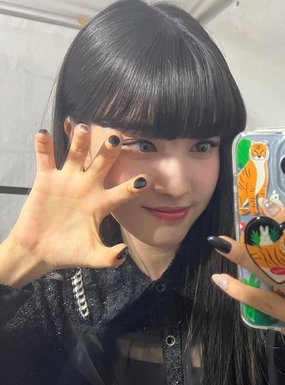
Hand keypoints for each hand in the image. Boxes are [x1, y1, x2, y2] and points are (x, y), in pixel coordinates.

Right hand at [7, 126, 146, 276]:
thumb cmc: (68, 253)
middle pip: (102, 164)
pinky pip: (46, 158)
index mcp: (102, 204)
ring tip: (83, 127)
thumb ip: (109, 257)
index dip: (133, 186)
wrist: (39, 252)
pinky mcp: (46, 180)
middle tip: (117, 138)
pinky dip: (44, 145)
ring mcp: (67, 181)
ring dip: (79, 141)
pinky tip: (44, 133)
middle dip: (109, 151)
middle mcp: (88, 187)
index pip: (122, 192)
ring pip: (76, 155)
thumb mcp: (92, 256)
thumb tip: (124, 253)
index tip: (145, 180)